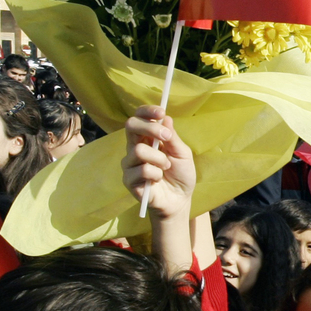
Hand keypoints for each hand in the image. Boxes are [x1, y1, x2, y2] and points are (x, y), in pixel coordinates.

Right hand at [122, 106, 195, 221]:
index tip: (160, 111)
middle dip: (150, 128)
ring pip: (138, 150)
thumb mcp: (182, 153)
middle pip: (130, 126)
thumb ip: (173, 137)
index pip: (139, 118)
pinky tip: (159, 179)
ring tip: (166, 167)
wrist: (180, 199)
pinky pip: (140, 170)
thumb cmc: (181, 174)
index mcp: (147, 138)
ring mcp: (130, 164)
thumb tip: (165, 117)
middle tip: (166, 137)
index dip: (147, 111)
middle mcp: (135, 148)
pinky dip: (155, 173)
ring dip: (159, 158)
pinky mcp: (129, 180)